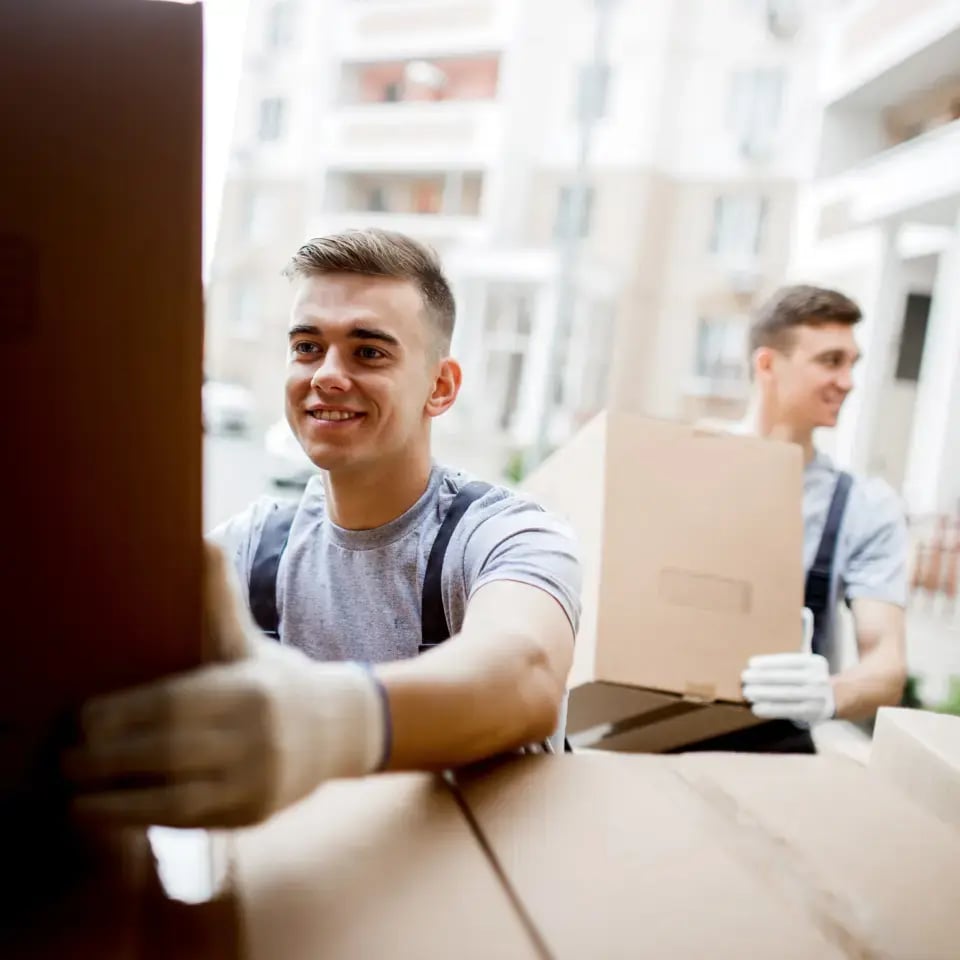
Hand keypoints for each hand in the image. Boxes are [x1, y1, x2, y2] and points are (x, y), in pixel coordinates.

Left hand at [62, 546, 387, 827]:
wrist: (340, 727)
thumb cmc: (276, 680)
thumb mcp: (248, 640)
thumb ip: (219, 600)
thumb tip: (201, 541)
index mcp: (246, 689)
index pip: (172, 704)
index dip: (120, 715)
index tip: (82, 718)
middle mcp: (254, 736)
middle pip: (166, 753)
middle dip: (106, 761)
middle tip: (65, 758)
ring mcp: (256, 781)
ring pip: (174, 800)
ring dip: (116, 804)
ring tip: (75, 801)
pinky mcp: (253, 815)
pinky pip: (191, 823)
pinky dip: (148, 820)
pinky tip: (116, 814)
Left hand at [740, 607, 835, 725]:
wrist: (834, 698)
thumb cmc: (810, 673)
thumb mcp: (809, 655)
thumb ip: (803, 635)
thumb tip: (803, 611)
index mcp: (814, 662)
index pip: (789, 661)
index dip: (769, 662)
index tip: (750, 663)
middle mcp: (817, 679)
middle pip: (786, 679)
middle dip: (762, 678)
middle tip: (743, 678)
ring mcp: (816, 697)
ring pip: (786, 695)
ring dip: (764, 694)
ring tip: (746, 692)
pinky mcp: (812, 713)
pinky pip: (789, 711)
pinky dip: (771, 709)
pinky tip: (756, 708)